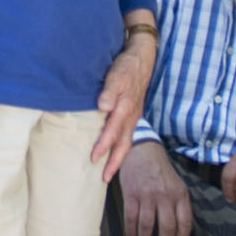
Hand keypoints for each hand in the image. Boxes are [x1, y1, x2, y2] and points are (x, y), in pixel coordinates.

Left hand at [88, 28, 153, 181]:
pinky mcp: (133, 112)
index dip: (103, 146)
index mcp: (126, 108)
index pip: (113, 131)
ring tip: (109, 170)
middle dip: (114, 162)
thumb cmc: (127, 65)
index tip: (93, 158)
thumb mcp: (117, 73)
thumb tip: (103, 106)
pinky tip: (115, 149)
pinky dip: (121, 145)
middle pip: (123, 144)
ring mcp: (134, 115)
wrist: (142, 56)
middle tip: (104, 178)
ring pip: (126, 140)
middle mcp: (131, 115)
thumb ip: (110, 90)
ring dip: (118, 156)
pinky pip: (127, 133)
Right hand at [115, 140, 193, 235]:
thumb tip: (180, 231)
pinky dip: (131, 230)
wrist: (143, 151)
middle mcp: (165, 195)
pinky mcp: (131, 194)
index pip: (184, 221)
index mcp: (180, 194)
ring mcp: (147, 195)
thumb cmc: (161, 173)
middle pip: (167, 227)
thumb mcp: (177, 185)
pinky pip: (131, 217)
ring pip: (147, 225)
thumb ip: (179, 204)